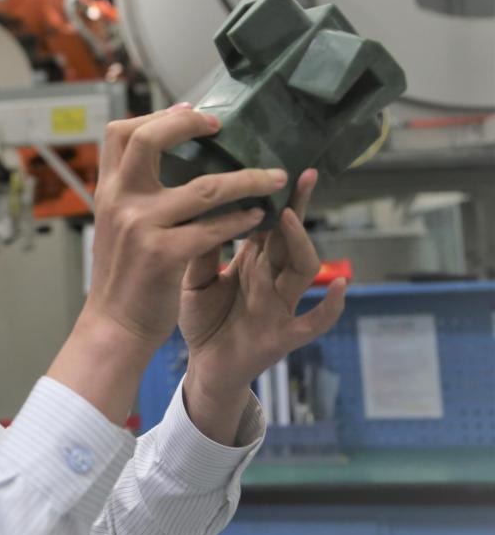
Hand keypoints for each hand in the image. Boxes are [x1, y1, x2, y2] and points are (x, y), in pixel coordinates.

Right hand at [50, 104, 286, 423]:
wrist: (114, 325)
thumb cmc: (122, 275)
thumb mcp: (116, 224)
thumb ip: (134, 192)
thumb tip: (165, 158)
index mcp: (107, 191)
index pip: (120, 133)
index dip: (156, 117)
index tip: (188, 113)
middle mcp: (119, 202)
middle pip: (149, 140)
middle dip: (188, 125)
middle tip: (221, 127)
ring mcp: (140, 227)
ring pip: (204, 187)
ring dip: (247, 179)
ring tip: (273, 177)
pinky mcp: (164, 255)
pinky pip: (215, 227)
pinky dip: (242, 220)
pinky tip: (258, 217)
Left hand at [178, 169, 345, 441]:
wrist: (204, 368)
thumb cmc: (204, 320)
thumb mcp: (195, 279)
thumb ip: (202, 248)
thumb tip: (199, 204)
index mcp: (254, 262)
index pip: (270, 224)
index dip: (276, 197)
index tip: (280, 166)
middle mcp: (273, 280)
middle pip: (291, 239)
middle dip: (297, 208)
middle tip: (301, 176)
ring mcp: (282, 307)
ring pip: (302, 271)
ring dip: (298, 244)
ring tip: (290, 219)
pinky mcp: (283, 336)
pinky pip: (314, 322)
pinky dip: (330, 306)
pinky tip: (339, 286)